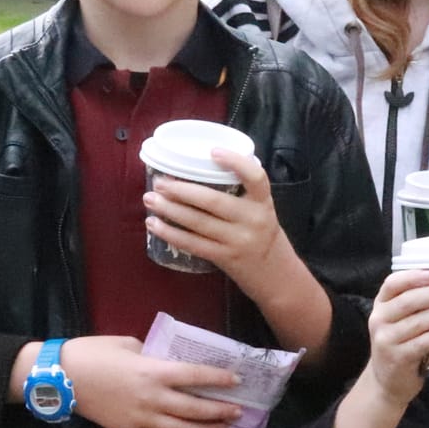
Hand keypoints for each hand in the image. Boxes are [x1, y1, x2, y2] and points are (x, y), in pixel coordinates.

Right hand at [59, 334, 240, 427]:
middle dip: (220, 412)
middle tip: (239, 412)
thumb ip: (154, 355)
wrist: (62, 379)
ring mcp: (142, 419)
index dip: (218, 379)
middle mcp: (152, 398)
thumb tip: (170, 363)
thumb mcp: (129, 344)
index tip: (236, 380)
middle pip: (195, 409)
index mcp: (153, 371)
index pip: (195, 376)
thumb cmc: (94, 354)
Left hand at [144, 148, 284, 291]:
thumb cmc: (263, 236)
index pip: (256, 177)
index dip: (236, 162)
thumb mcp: (261, 211)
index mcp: (263, 202)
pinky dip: (171, 233)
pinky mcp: (225, 258)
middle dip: (182, 190)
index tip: (213, 151)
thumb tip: (198, 172)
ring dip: (170, 210)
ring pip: (198, 222)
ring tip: (150, 200)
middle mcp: (253, 219)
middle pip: (213, 201)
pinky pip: (193, 244)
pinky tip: (155, 225)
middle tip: (160, 182)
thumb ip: (242, 194)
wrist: (277, 276)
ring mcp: (238, 240)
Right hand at [364, 269, 428, 407]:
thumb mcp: (400, 320)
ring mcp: (386, 340)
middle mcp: (379, 319)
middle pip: (409, 301)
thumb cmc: (401, 343)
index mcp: (381, 304)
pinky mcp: (398, 358)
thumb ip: (416, 304)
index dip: (412, 277)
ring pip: (419, 322)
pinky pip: (425, 342)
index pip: (392, 284)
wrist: (388, 380)